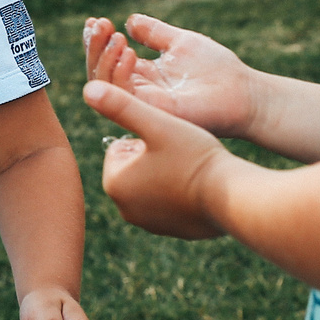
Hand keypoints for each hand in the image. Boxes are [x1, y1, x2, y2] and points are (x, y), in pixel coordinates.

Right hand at [82, 13, 261, 138]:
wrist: (245, 93)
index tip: (95, 20)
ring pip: (105, 87)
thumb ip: (154, 33)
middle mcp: (139, 92)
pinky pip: (125, 97)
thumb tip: (130, 20)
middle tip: (99, 25)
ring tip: (116, 37)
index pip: (108, 61)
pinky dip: (119, 74)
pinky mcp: (155, 112)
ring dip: (103, 59)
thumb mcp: (180, 42)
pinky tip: (128, 52)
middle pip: (100, 74)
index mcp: (143, 76)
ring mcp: (145, 104)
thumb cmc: (218, 69)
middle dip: (94, 48)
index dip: (96, 42)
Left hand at [87, 78, 229, 239]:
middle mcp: (126, 209)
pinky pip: (172, 202)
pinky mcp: (173, 232)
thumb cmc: (194, 156)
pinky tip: (200, 185)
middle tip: (181, 154)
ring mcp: (150, 224)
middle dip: (154, 156)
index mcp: (114, 183)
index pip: (121, 146)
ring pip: (154, 183)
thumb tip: (87, 87)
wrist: (232, 197)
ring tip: (191, 168)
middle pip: (136, 166)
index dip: (147, 136)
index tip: (168, 142)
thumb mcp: (156, 124)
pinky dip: (182, 192)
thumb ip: (121, 105)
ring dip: (168, 172)